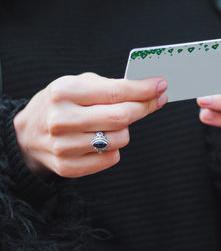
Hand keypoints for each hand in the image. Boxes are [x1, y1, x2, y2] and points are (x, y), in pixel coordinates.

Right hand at [13, 73, 167, 177]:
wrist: (29, 133)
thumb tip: (150, 90)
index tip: (161, 85)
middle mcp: (62, 119)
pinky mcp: (68, 166)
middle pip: (121, 117)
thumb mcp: (79, 84)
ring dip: (125, 129)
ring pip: (120, 138)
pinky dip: (114, 148)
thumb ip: (112, 86)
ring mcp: (64, 146)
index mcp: (65, 92)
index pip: (116, 92)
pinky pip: (111, 157)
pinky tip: (102, 139)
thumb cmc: (62, 104)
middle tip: (155, 101)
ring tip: (113, 123)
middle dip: (144, 107)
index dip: (144, 90)